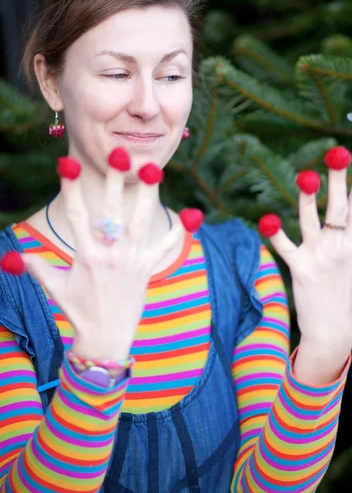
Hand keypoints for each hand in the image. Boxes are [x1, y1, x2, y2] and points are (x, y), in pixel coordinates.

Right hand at [22, 151, 183, 360]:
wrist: (106, 338)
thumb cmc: (78, 311)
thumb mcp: (55, 287)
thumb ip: (38, 267)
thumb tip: (15, 255)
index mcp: (85, 254)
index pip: (76, 214)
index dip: (71, 188)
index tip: (68, 164)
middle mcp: (110, 253)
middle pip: (112, 210)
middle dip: (115, 180)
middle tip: (120, 154)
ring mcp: (131, 260)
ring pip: (141, 220)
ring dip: (147, 194)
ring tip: (152, 169)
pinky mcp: (148, 268)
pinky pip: (165, 246)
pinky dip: (179, 230)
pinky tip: (193, 213)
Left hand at [263, 150, 351, 382]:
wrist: (332, 330)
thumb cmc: (347, 299)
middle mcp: (337, 247)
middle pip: (338, 208)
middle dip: (339, 180)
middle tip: (337, 154)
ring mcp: (318, 258)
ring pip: (312, 222)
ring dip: (308, 199)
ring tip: (307, 176)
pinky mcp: (299, 270)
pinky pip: (285, 248)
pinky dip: (276, 235)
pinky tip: (266, 220)